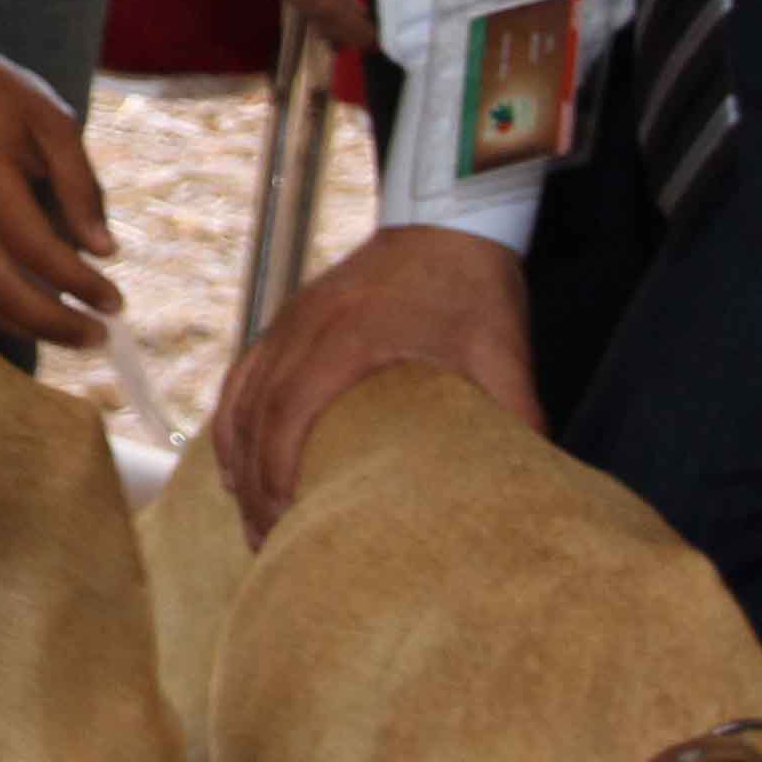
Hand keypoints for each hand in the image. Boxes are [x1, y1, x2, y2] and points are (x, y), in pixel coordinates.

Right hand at [0, 6, 121, 347]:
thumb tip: (106, 251)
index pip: (36, 250)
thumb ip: (80, 186)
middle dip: (58, 326)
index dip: (79, 284)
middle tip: (101, 336)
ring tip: (77, 334)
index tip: (117, 302)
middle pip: (5, 293)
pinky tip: (39, 317)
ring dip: (32, 330)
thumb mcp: (53, 121)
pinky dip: (3, 316)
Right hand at [210, 223, 535, 537]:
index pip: (291, 410)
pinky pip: (243, 375)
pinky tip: (236, 464)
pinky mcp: (289, 319)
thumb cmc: (472, 287)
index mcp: (350, 337)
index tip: (283, 521)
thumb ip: (515, 414)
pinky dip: (231, 422)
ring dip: (236, 459)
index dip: (277, 469)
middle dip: (254, 483)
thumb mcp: (502, 352)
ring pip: (240, 397)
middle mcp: (306, 328)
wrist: (447, 219)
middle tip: (263, 542)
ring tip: (247, 517)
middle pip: (256, 413)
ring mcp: (291, 321)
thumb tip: (530, 485)